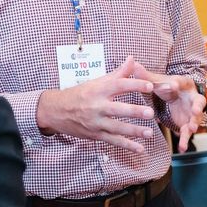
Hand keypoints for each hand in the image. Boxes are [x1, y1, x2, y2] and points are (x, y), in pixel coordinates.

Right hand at [36, 56, 156, 151]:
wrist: (56, 111)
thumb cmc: (80, 94)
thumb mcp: (97, 81)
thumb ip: (118, 72)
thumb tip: (133, 59)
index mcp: (99, 90)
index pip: (119, 85)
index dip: (135, 85)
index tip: (150, 86)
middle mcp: (97, 106)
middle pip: (118, 109)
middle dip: (135, 112)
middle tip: (150, 113)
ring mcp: (96, 122)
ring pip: (117, 128)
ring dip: (134, 131)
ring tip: (150, 133)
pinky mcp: (95, 135)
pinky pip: (113, 141)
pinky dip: (127, 146)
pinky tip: (140, 148)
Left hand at [130, 61, 206, 151]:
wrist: (179, 96)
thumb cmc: (168, 87)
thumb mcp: (158, 82)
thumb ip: (146, 76)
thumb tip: (133, 63)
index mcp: (184, 84)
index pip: (181, 82)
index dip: (177, 84)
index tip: (173, 84)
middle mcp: (191, 98)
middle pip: (198, 101)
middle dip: (197, 106)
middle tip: (195, 110)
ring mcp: (192, 112)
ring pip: (196, 118)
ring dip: (194, 123)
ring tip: (191, 129)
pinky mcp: (188, 123)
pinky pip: (188, 133)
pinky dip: (186, 140)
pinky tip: (182, 148)